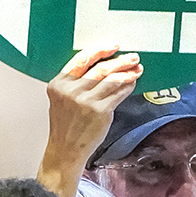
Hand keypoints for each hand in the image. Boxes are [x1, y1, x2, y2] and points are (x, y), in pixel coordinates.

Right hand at [39, 46, 142, 196]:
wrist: (65, 150)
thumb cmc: (66, 125)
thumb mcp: (63, 99)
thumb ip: (76, 82)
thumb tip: (104, 66)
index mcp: (58, 83)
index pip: (81, 59)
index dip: (100, 50)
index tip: (113, 47)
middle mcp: (70, 90)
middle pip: (100, 68)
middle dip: (120, 60)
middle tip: (132, 57)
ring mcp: (85, 101)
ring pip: (112, 79)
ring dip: (127, 72)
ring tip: (137, 68)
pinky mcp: (100, 111)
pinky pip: (118, 93)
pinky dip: (127, 86)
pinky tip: (132, 82)